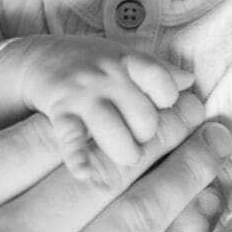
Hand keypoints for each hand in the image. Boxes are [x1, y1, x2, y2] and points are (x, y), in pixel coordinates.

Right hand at [0, 34, 194, 178]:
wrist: (41, 57)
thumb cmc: (95, 62)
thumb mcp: (127, 57)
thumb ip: (159, 71)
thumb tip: (190, 83)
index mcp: (129, 62)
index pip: (161, 81)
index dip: (168, 100)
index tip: (162, 107)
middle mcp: (108, 77)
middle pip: (143, 117)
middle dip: (147, 136)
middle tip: (140, 140)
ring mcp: (83, 95)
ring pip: (114, 133)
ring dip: (123, 153)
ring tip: (124, 157)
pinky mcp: (59, 113)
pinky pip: (71, 140)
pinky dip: (79, 160)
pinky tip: (87, 174)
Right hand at [0, 97, 231, 231]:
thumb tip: (84, 120)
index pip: (44, 137)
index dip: (105, 108)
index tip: (143, 92)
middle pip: (100, 173)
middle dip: (162, 131)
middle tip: (195, 106)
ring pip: (137, 217)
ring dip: (188, 172)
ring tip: (214, 142)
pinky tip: (206, 202)